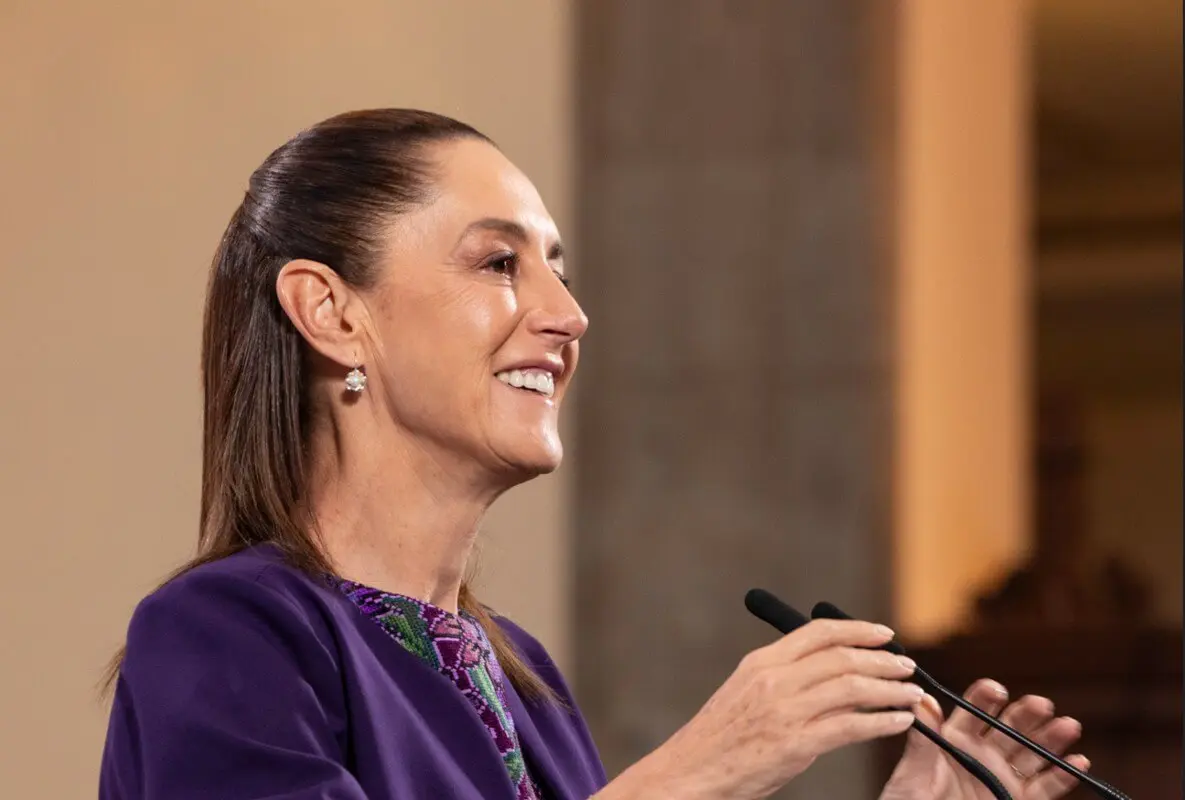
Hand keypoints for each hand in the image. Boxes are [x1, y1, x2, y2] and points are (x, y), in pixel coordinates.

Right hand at [598, 620, 920, 799]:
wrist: (690, 772)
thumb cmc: (718, 739)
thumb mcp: (744, 693)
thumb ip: (781, 679)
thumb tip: (824, 673)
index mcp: (761, 662)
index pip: (818, 633)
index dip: (857, 629)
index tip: (884, 635)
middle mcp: (774, 679)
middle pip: (842, 657)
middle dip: (883, 661)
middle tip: (908, 667)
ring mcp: (785, 711)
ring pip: (853, 688)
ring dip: (891, 690)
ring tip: (912, 695)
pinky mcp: (796, 744)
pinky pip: (851, 726)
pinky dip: (882, 722)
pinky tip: (899, 723)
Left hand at [879, 679, 1088, 799]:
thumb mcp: (911, 775)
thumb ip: (922, 742)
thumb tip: (923, 701)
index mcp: (954, 741)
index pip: (973, 713)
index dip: (985, 699)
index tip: (996, 689)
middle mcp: (982, 755)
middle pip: (1009, 729)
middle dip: (1026, 715)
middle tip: (1042, 703)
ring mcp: (1001, 778)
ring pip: (1032, 755)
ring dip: (1051, 740)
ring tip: (1068, 726)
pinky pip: (1044, 789)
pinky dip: (1061, 777)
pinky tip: (1078, 763)